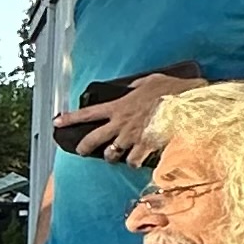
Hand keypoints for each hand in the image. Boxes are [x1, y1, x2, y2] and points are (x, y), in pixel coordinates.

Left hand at [65, 71, 184, 162]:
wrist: (187, 103)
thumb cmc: (171, 89)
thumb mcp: (149, 81)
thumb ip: (136, 86)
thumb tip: (132, 88)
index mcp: (118, 107)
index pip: (87, 113)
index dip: (70, 119)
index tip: (57, 122)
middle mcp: (120, 124)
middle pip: (93, 140)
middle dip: (84, 147)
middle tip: (81, 150)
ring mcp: (131, 138)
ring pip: (112, 155)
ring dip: (113, 157)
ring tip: (117, 156)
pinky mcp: (144, 147)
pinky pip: (133, 161)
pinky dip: (134, 163)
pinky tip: (138, 161)